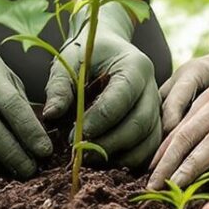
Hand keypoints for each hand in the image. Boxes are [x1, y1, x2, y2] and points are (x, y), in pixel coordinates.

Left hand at [44, 0, 161, 169]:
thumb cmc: (86, 54)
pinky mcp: (155, 122)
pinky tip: (106, 161)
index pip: (121, 98)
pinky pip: (149, 147)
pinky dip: (130, 159)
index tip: (75, 136)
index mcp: (135, 65)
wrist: (107, 48)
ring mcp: (157, 106)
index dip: (98, 121)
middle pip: (139, 123)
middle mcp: (152, 86)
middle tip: (81, 153)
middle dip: (109, 144)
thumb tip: (51, 115)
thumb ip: (59, 87)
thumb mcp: (69, 62)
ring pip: (147, 139)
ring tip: (91, 160)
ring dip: (120, 156)